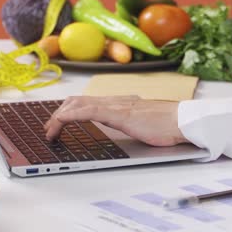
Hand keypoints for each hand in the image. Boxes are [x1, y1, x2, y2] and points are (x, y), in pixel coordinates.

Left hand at [44, 95, 185, 146]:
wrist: (183, 120)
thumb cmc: (169, 125)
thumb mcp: (144, 124)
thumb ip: (131, 123)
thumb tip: (126, 130)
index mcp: (121, 103)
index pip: (88, 101)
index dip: (69, 109)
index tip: (57, 122)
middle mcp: (115, 100)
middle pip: (77, 100)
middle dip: (58, 114)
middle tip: (48, 129)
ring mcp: (115, 105)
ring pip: (77, 104)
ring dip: (58, 116)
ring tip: (50, 131)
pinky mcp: (117, 113)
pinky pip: (86, 111)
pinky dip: (68, 116)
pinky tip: (60, 124)